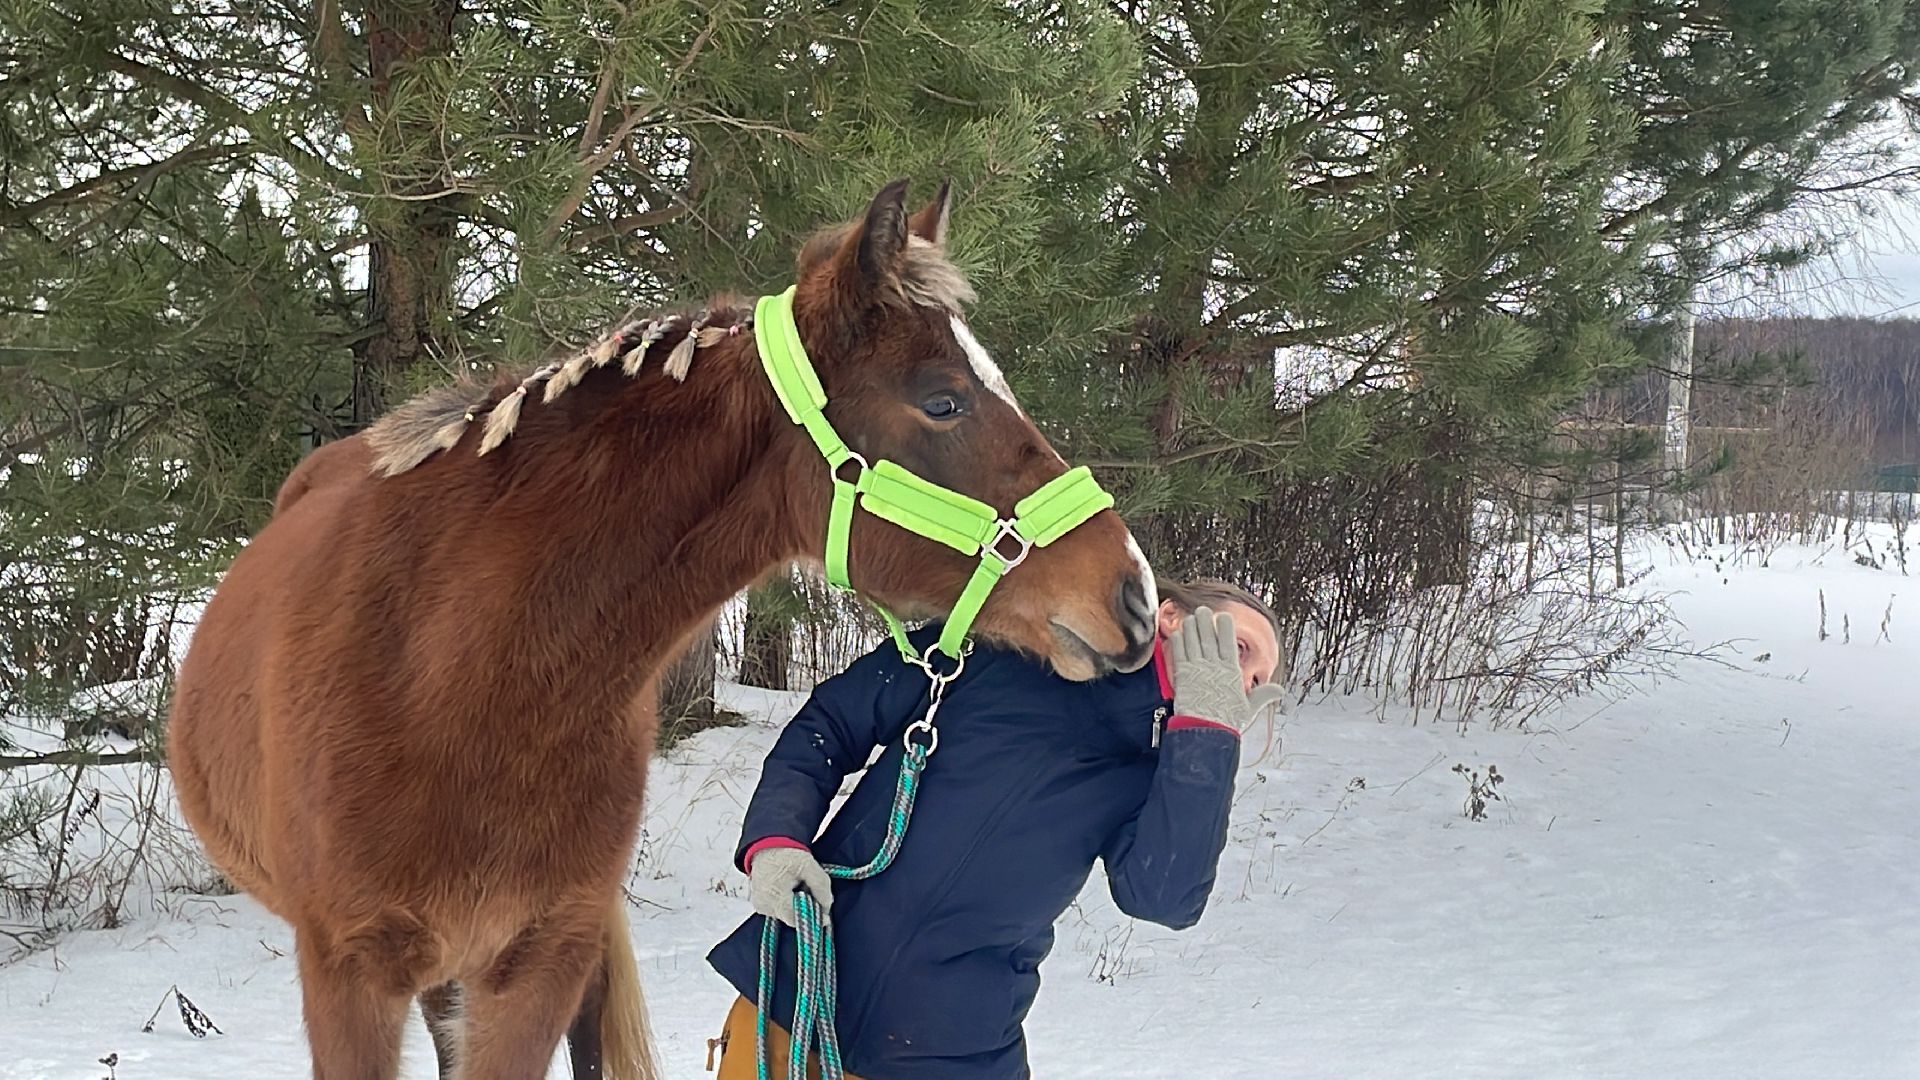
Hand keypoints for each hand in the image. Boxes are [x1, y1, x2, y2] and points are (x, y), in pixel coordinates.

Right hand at [748, 846, 832, 926]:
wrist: (767, 845)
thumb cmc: (788, 854)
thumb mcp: (809, 865)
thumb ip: (821, 886)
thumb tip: (826, 907)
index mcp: (775, 896)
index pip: (796, 919)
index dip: (812, 916)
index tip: (823, 911)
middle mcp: (764, 905)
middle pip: (791, 918)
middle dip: (804, 909)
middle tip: (809, 891)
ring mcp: (759, 906)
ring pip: (785, 916)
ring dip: (795, 906)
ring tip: (798, 887)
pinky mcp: (758, 905)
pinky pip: (777, 911)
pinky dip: (786, 904)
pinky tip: (788, 890)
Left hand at [1167, 606, 1282, 730]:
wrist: (1206, 732)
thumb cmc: (1228, 721)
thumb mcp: (1250, 707)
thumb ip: (1263, 694)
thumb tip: (1280, 690)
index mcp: (1231, 670)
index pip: (1228, 642)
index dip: (1225, 627)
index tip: (1222, 616)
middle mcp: (1214, 666)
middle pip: (1208, 637)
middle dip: (1205, 621)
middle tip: (1202, 609)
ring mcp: (1197, 669)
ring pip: (1192, 641)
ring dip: (1190, 628)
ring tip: (1189, 618)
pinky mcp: (1182, 675)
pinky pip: (1179, 653)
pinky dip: (1177, 642)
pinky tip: (1177, 634)